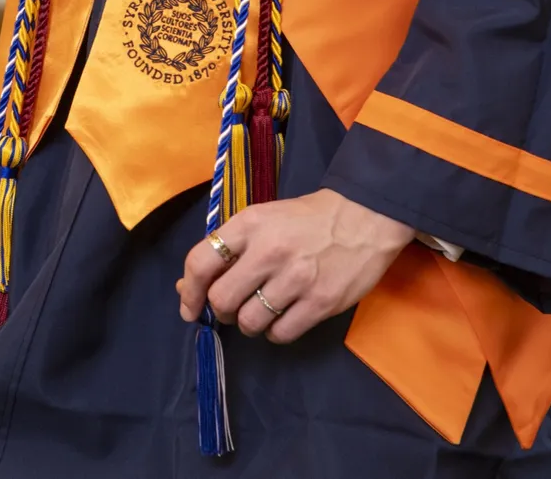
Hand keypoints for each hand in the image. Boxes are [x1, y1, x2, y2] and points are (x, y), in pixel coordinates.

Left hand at [177, 189, 414, 344]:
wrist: (364, 217)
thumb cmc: (306, 218)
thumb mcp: (262, 219)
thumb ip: (229, 250)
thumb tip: (187, 287)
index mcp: (250, 224)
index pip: (201, 262)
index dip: (188, 291)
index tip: (188, 306)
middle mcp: (268, 251)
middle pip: (222, 300)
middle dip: (221, 311)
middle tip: (234, 306)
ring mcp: (295, 279)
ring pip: (249, 322)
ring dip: (249, 323)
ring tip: (263, 309)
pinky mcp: (320, 303)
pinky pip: (280, 334)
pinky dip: (275, 331)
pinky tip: (283, 316)